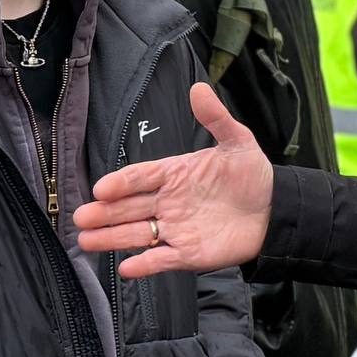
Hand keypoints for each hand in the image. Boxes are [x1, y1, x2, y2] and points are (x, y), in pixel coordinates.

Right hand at [73, 83, 273, 277]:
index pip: (140, 176)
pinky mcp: (188, 253)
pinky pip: (162, 259)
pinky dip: (145, 265)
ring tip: (86, 241)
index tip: (101, 189)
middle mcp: (168, 201)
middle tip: (81, 217)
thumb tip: (198, 88)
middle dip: (103, 213)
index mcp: (174, 174)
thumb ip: (216, 118)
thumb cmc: (253, 175)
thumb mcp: (237, 142)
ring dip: (112, 238)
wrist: (276, 209)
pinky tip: (126, 268)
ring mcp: (176, 228)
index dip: (121, 182)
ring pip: (136, 234)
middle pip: (129, 207)